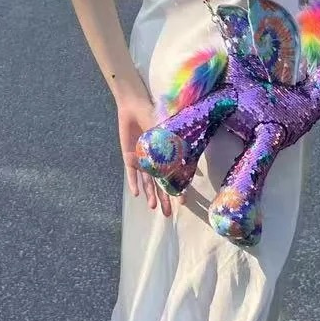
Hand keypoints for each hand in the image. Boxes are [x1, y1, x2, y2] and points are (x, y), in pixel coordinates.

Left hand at [116, 83, 173, 216]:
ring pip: (147, 181)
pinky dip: (134, 182)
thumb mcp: (166, 132)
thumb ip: (175, 147)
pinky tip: (137, 194)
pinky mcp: (129, 157)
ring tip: (153, 207)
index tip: (183, 202)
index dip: (178, 189)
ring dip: (150, 194)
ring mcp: (142, 160)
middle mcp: (155, 160)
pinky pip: (132, 173)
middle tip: (167, 214)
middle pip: (160, 184)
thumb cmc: (154, 115)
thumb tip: (190, 163)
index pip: (174, 176)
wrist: (134, 106)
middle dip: (164, 198)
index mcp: (166, 155)